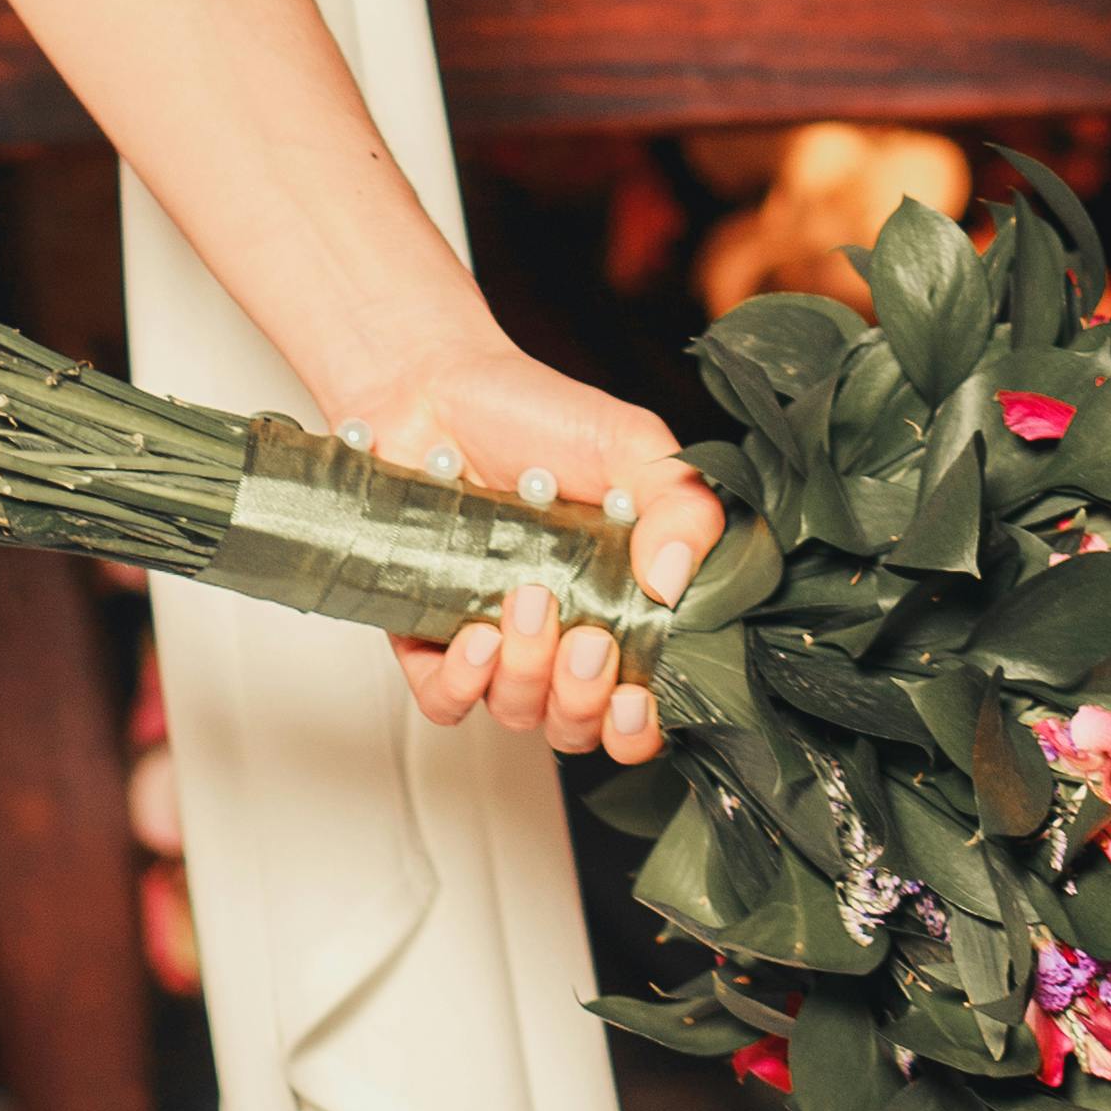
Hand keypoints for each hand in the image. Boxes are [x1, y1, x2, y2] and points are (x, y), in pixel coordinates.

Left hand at [330, 335, 722, 770]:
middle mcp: (559, 636)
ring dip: (526, 673)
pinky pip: (445, 700)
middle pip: (579, 726)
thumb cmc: (533, 414)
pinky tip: (475, 634)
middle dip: (583, 699)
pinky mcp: (428, 633)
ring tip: (526, 599)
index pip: (641, 709)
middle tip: (584, 639)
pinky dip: (462, 683)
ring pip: (518, 712)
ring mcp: (494, 640)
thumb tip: (673, 584)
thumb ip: (682, 505)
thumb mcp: (630, 444)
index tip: (636, 696)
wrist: (433, 385)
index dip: (641, 726)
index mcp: (619, 607)